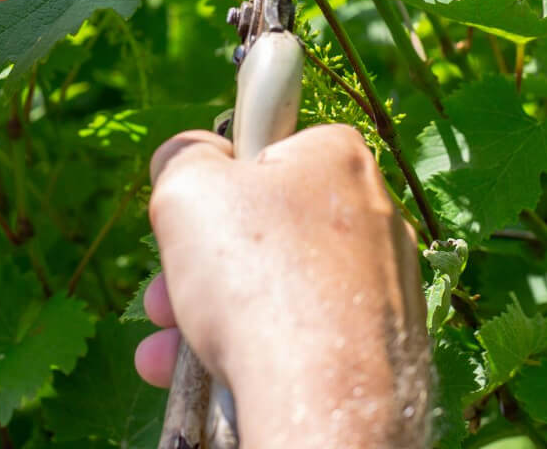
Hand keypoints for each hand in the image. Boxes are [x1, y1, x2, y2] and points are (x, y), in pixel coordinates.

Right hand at [136, 125, 429, 448]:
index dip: (221, 177)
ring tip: (167, 347)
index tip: (196, 209)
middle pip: (265, 229)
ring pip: (276, 291)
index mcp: (340, 159)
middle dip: (200, 263)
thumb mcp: (189, 188)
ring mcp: (384, 287)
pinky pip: (302, 339)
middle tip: (162, 292)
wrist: (322, 397)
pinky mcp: (381, 348)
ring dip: (208, 316)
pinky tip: (205, 378)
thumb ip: (183, 158)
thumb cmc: (258, 278)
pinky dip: (251, 353)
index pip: (270, 148)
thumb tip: (188, 155)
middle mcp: (376, 216)